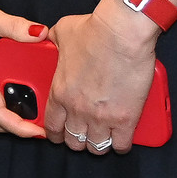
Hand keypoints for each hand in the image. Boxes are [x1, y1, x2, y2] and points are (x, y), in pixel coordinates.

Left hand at [43, 0, 157, 153]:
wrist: (121, 32)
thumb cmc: (93, 30)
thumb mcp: (62, 32)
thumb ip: (54, 41)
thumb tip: (50, 38)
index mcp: (59, 92)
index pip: (51, 126)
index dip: (55, 134)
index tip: (59, 133)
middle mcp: (77, 109)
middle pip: (73, 141)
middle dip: (77, 140)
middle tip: (83, 133)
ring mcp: (101, 117)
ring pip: (96, 147)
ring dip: (98, 143)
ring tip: (102, 137)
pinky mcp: (126, 119)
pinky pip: (121, 145)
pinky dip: (121, 144)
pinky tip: (121, 138)